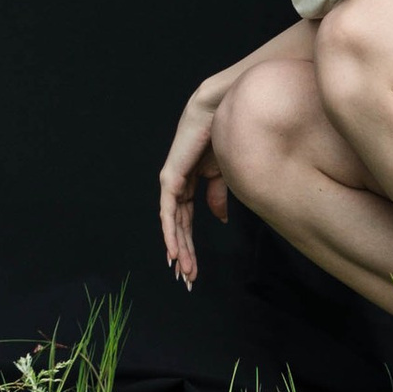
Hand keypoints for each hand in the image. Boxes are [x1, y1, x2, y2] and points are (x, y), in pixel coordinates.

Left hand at [159, 87, 230, 286]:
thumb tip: (219, 220)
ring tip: (184, 272)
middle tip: (188, 279)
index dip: (190, 245)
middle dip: (184, 254)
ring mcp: (172, 182)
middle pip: (179, 228)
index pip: (187, 222)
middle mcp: (177, 186)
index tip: (194, 268)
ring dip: (179, 249)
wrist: (220, 111)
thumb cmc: (222, 137)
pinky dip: (171, 232)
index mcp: (190, 185)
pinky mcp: (170, 177)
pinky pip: (169, 211)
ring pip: (172, 224)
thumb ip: (218, 197)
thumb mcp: (223, 174)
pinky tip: (174, 251)